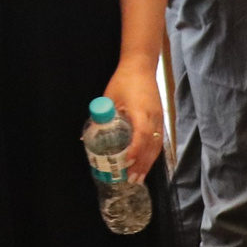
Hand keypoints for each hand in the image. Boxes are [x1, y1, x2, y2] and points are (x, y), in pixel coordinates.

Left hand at [103, 57, 163, 180]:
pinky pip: (159, 140)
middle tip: (132, 179)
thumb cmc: (123, 81)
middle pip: (152, 145)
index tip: (126, 162)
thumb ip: (100, 118)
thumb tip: (85, 138)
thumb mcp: (109, 97)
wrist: (141, 66)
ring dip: (149, 163)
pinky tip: (146, 164)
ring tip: (139, 178)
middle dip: (142, 164)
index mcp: (141, 110)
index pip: (142, 133)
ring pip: (157, 145)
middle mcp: (153, 116)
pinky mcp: (160, 119)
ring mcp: (160, 118)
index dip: (135, 149)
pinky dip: (152, 154)